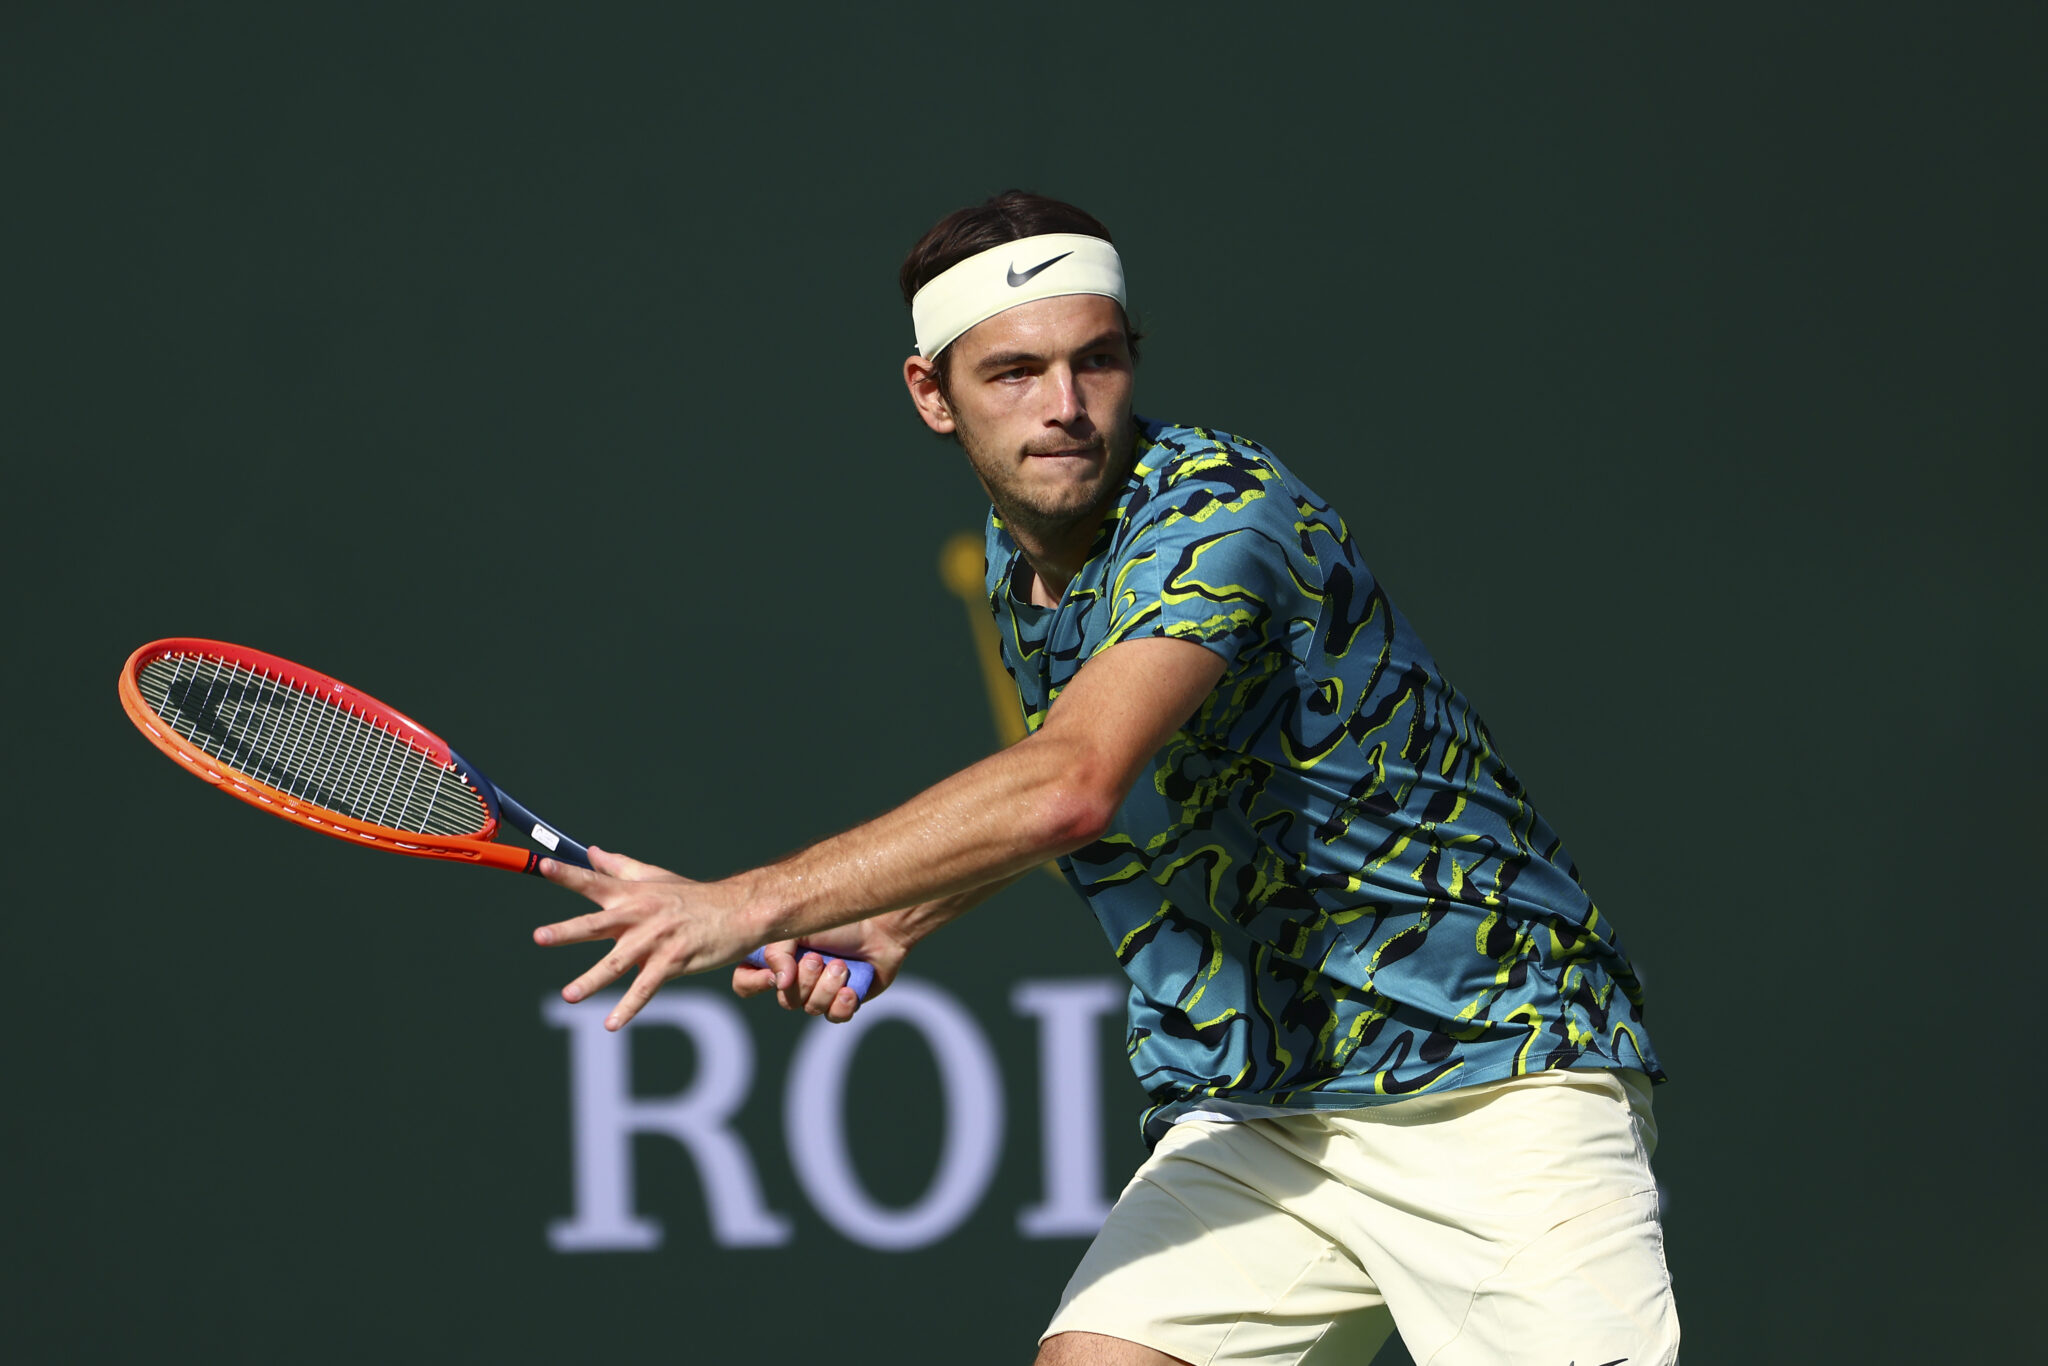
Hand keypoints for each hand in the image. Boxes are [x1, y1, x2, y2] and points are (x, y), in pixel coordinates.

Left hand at [534, 846, 745, 1030]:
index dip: (568, 874)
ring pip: (617, 963)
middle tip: (540, 936)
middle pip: (597, 924)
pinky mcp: (673, 962)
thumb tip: (590, 852)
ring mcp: (655, 940)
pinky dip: (629, 1007)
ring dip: (592, 980)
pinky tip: (611, 1023)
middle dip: (567, 931)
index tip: (544, 866)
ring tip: (568, 996)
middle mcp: (639, 915)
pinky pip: (646, 988)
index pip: (594, 882)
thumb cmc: (692, 897)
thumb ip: (619, 867)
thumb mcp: (655, 877)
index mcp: (632, 894)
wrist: (737, 911)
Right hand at [732, 918, 909, 1022]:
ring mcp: (819, 990)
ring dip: (827, 987)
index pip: (745, 982)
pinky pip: (833, 1017)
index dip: (754, 984)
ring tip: (842, 965)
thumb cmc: (838, 918)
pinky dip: (842, 1004)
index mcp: (777, 956)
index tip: (774, 974)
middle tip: (821, 957)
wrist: (881, 924)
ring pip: (810, 1009)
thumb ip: (777, 951)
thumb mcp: (799, 925)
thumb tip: (779, 984)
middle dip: (805, 979)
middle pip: (784, 999)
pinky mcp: (843, 1001)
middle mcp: (794, 976)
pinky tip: (851, 989)